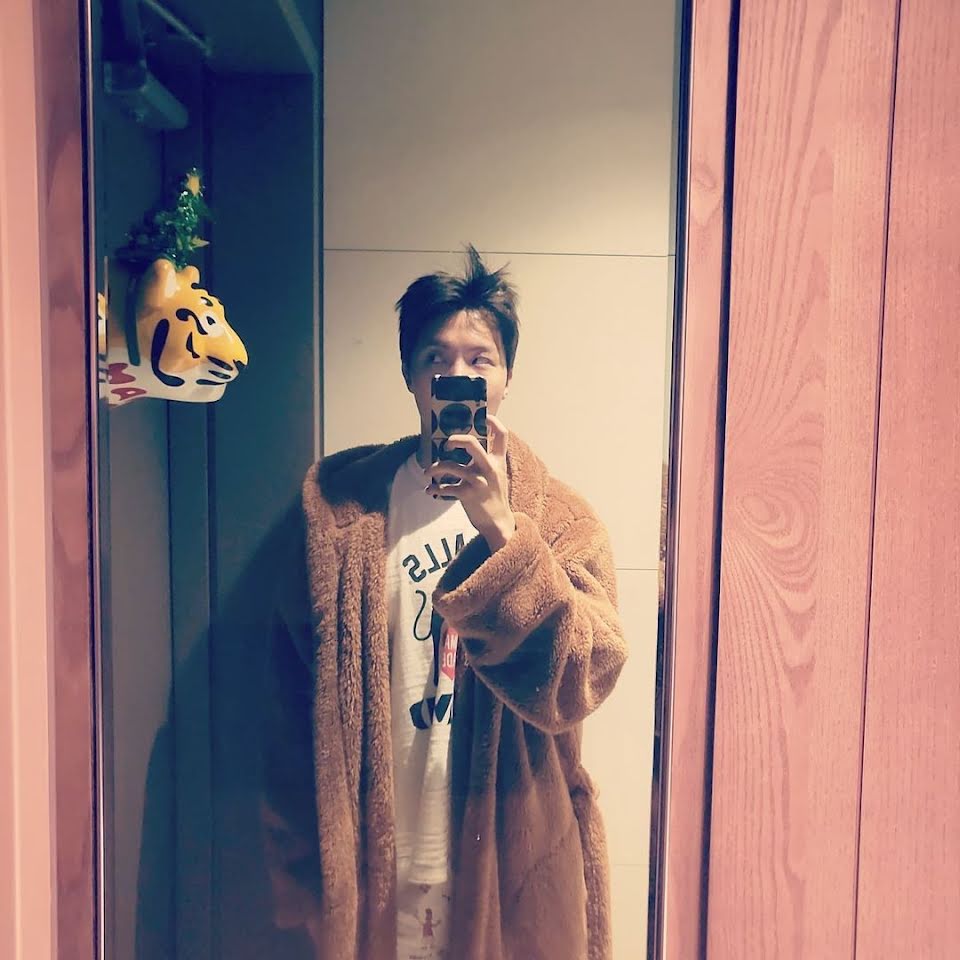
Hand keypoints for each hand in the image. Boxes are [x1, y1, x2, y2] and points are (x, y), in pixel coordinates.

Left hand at [425, 413, 515, 549]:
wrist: (498, 523)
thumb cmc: (493, 496)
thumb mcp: (496, 475)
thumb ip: (486, 460)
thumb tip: (467, 445)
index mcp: (498, 461)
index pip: (502, 435)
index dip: (493, 421)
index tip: (483, 415)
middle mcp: (489, 468)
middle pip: (471, 444)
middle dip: (455, 439)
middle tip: (446, 444)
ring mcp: (478, 481)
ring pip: (450, 466)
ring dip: (435, 468)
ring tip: (428, 472)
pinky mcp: (468, 495)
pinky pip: (446, 488)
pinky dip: (434, 488)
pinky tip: (430, 490)